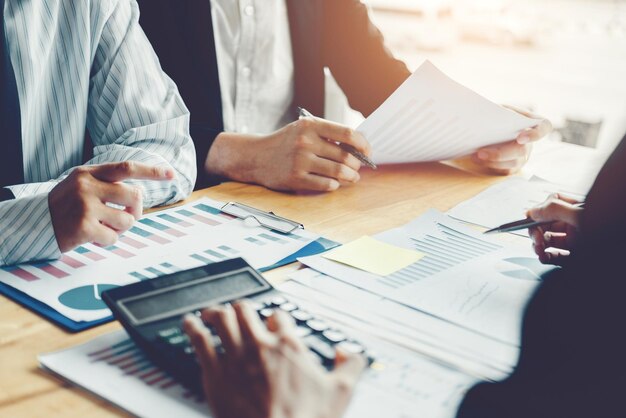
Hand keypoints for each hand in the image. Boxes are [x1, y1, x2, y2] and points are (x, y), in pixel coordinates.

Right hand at [49, 161, 174, 251]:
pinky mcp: (85, 227)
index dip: (151, 172)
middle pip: (134, 196)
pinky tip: (93, 237)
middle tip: (124, 216)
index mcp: (89, 173)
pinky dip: (108, 240)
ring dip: (121, 228)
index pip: (126, 168)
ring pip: (128, 219)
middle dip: (136, 210)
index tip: (171, 174)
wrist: (35, 225)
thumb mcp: (81, 185)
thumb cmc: (66, 206)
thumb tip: (139, 192)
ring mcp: (85, 206)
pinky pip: (114, 237)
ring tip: (103, 226)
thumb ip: (108, 184)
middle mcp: (87, 186)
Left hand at [184, 301, 365, 417]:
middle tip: (237, 312)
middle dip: (241, 308)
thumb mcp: (341, 392)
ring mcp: (235, 356)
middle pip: (245, 310)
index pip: (279, 316)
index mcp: (288, 345)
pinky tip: (189, 323)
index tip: (273, 322)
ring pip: (221, 319)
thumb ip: (352, 365)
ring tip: (211, 312)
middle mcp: (260, 344)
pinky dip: (193, 328)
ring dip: (216, 312)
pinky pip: (199, 341)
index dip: (275, 317)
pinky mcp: (214, 372)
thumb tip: (348, 352)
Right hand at [206, 117, 370, 191]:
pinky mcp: (296, 178)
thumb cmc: (286, 142)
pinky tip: (333, 183)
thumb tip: (359, 147)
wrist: (256, 156)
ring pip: (338, 172)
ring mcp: (300, 161)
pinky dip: (334, 185)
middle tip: (357, 168)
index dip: (363, 144)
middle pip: (345, 156)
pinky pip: (326, 185)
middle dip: (356, 165)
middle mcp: (306, 142)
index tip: (367, 151)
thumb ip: (328, 134)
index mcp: (310, 126)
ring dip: (350, 177)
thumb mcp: (304, 129)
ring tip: (351, 177)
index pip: (347, 133)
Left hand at [473, 107, 551, 174]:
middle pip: (522, 151)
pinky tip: (476, 159)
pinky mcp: (511, 167)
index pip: (544, 127)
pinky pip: (504, 170)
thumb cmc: (495, 115)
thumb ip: (499, 113)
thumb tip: (488, 119)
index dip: (536, 134)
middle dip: (501, 153)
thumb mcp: (498, 109)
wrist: (485, 125)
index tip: (520, 138)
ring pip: (513, 163)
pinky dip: (489, 166)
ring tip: (475, 155)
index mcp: (531, 123)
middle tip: (481, 152)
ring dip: (493, 161)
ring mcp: (522, 156)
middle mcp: (529, 142)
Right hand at [527, 194, 583, 264]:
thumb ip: (554, 209)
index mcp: (574, 209)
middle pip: (545, 225)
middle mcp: (573, 224)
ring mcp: (575, 240)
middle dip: (535, 233)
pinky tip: (545, 258)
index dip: (537, 213)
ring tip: (539, 251)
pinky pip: (557, 256)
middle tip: (536, 240)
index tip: (529, 221)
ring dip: (539, 247)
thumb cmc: (605, 225)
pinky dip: (548, 258)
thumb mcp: (579, 214)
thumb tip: (533, 211)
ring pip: (549, 242)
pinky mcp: (576, 255)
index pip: (550, 206)